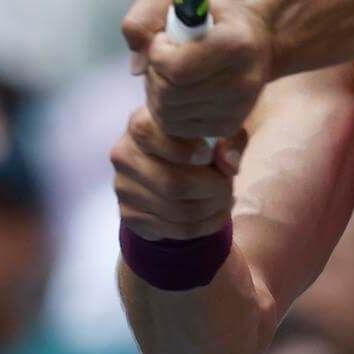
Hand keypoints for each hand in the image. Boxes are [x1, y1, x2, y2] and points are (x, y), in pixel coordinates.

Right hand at [110, 103, 244, 240]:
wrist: (169, 169)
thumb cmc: (197, 141)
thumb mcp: (218, 131)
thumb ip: (229, 140)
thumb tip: (229, 164)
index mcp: (142, 124)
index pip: (148, 134)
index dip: (183, 148)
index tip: (207, 156)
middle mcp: (125, 155)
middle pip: (173, 182)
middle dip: (213, 189)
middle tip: (228, 186)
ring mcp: (124, 188)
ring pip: (178, 211)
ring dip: (213, 210)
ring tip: (226, 200)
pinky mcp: (130, 215)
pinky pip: (176, 229)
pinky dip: (205, 226)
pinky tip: (214, 214)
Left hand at [121, 0, 274, 139]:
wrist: (253, 38)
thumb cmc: (208, 14)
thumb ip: (143, 18)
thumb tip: (137, 68)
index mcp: (235, 43)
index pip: (176, 68)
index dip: (157, 53)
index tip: (164, 39)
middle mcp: (243, 80)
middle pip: (168, 94)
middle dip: (154, 74)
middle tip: (165, 57)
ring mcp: (238, 108)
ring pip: (167, 114)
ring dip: (157, 92)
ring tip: (172, 73)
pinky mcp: (229, 126)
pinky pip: (176, 128)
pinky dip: (167, 109)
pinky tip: (180, 90)